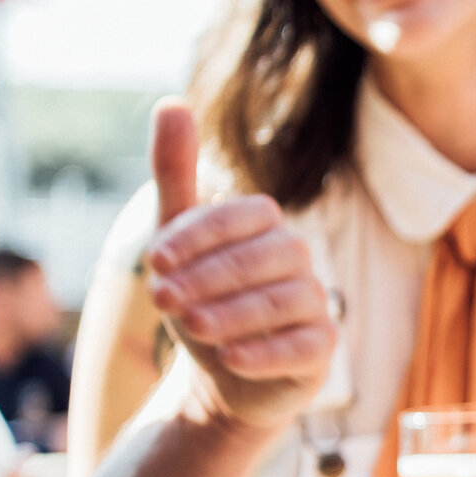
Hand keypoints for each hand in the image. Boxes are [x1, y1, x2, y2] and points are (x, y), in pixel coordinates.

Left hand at [142, 99, 336, 433]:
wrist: (222, 374)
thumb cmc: (202, 296)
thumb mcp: (178, 239)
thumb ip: (176, 175)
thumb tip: (171, 102)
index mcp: (265, 227)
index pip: (244, 217)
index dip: (200, 235)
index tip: (155, 260)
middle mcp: (297, 261)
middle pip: (266, 258)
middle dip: (210, 276)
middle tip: (161, 297)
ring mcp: (314, 305)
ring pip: (285, 300)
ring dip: (234, 313)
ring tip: (190, 326)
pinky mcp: (319, 351)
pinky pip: (304, 346)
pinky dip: (266, 351)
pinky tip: (229, 358)